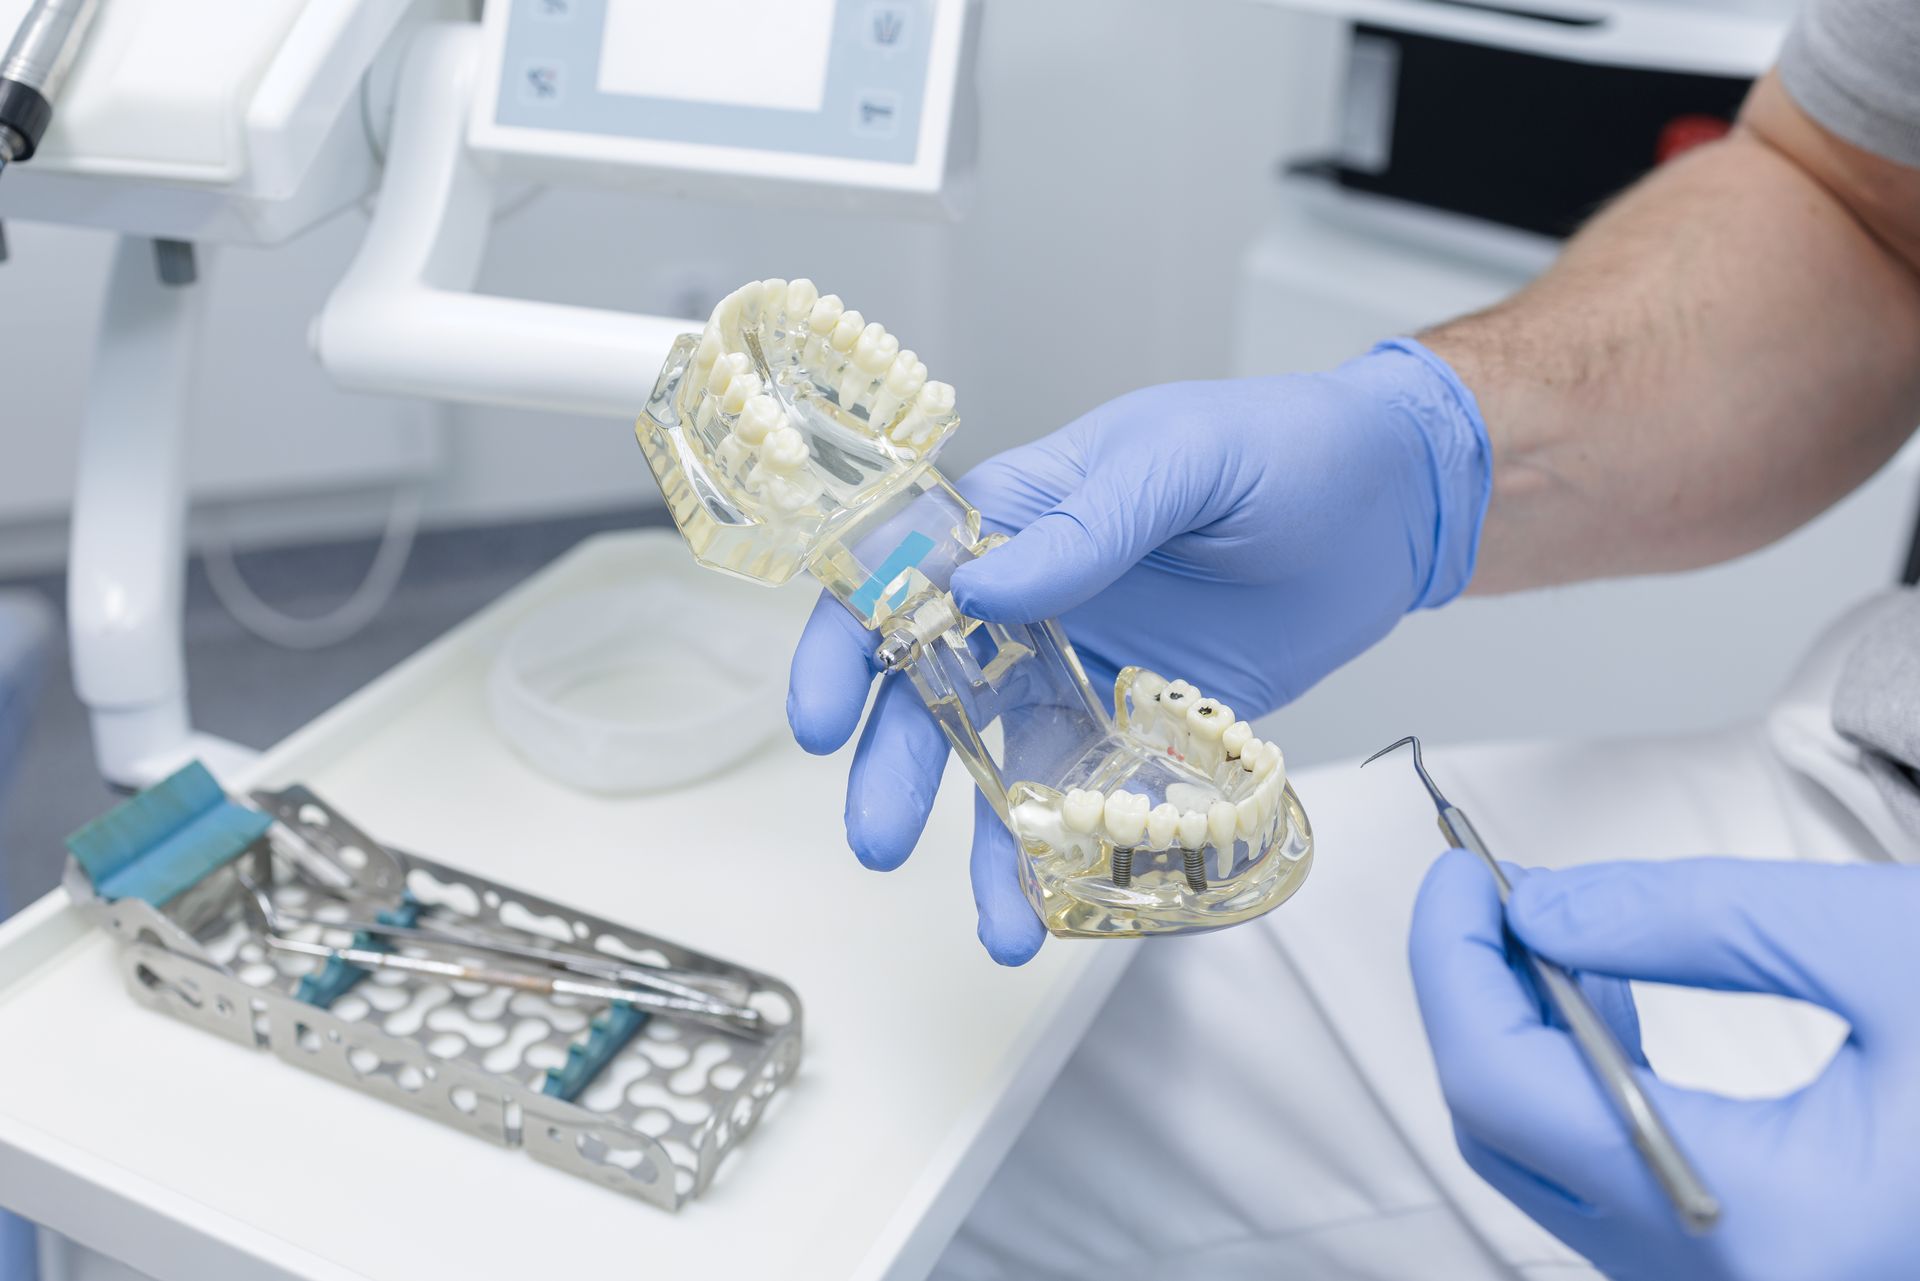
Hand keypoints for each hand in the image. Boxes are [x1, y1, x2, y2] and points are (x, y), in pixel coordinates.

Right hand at [789, 340, 1489, 962]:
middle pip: (933, 695)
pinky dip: (1080, 855)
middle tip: (880, 843)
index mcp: (1017, 520)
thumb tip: (984, 594)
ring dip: (988, 844)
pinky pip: (1098, 799)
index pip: (897, 582)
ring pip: (1010, 766)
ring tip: (998, 926)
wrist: (1396, 505)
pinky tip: (1070, 907)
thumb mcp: (1181, 461)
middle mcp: (1033, 605)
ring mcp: (1089, 672)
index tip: (819, 722)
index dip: (841, 650)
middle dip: (898, 771)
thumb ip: (1087, 526)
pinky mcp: (1152, 730)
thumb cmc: (1285, 447)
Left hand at [1411, 852, 1919, 1280]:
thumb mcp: (1885, 948)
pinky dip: (1586, 1093)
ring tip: (1555, 935)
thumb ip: (1689, 923)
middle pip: (1508, 1141)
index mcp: (1772, 1231)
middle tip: (1488, 896)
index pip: (1510, 1090)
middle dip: (1477, 1003)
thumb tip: (1542, 908)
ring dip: (1527, 1044)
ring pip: (1549, 1173)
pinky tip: (1615, 1011)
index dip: (1455, 968)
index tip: (1460, 877)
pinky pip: (1612, 1191)